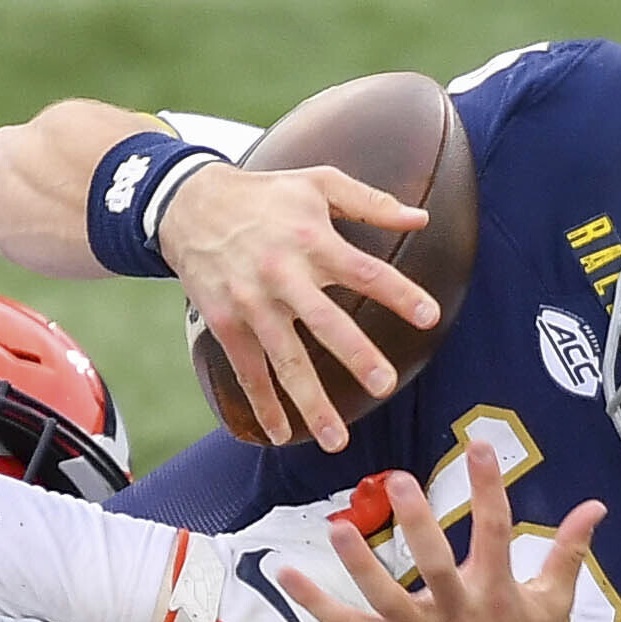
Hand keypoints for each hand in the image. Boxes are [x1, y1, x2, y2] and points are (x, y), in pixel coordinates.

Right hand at [157, 163, 438, 451]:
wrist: (190, 205)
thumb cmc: (266, 195)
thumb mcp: (319, 183)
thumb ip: (372, 202)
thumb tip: (422, 219)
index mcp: (313, 241)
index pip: (365, 271)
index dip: (399, 293)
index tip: (430, 318)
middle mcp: (283, 275)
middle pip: (324, 321)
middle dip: (355, 354)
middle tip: (384, 384)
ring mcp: (252, 304)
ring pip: (285, 360)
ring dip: (310, 402)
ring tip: (336, 439)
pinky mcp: (226, 324)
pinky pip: (248, 372)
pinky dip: (263, 405)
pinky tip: (281, 434)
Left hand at [276, 437, 604, 621]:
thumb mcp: (552, 605)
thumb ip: (568, 552)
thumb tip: (595, 506)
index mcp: (496, 592)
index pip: (494, 532)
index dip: (488, 488)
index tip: (478, 446)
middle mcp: (455, 611)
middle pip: (435, 564)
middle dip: (418, 523)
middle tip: (398, 480)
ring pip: (383, 595)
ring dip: (358, 562)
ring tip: (337, 526)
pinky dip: (313, 602)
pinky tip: (284, 574)